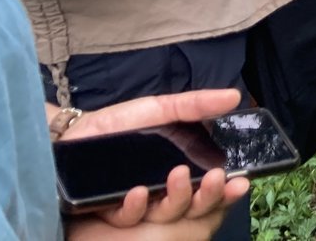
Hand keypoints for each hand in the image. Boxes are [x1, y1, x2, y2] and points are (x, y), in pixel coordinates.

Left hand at [58, 90, 247, 238]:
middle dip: (209, 195)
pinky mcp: (111, 211)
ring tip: (178, 176)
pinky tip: (137, 192)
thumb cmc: (120, 124)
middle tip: (215, 178)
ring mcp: (140, 204)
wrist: (73, 134)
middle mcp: (164, 191)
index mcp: (183, 168)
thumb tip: (234, 96)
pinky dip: (135, 207)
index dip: (228, 188)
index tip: (242, 182)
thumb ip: (195, 105)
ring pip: (167, 215)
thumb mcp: (160, 109)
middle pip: (194, 205)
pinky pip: (128, 218)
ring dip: (177, 198)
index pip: (211, 186)